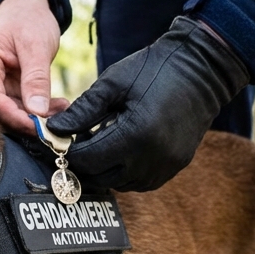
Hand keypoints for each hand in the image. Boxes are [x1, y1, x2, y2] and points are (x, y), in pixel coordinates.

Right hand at [0, 0, 69, 134]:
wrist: (26, 7)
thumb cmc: (27, 20)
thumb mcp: (36, 46)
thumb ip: (36, 79)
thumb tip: (38, 112)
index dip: (14, 116)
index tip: (39, 127)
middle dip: (25, 119)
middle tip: (54, 124)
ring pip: (7, 112)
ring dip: (34, 116)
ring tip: (61, 110)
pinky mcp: (1, 89)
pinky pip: (16, 106)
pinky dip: (36, 109)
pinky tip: (57, 106)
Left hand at [47, 16, 248, 191]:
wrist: (201, 70)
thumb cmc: (153, 69)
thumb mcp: (113, 83)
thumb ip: (82, 110)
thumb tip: (53, 130)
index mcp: (135, 134)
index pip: (88, 160)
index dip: (69, 152)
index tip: (61, 139)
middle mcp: (153, 158)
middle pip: (101, 177)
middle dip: (84, 162)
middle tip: (76, 141)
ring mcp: (167, 166)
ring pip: (120, 184)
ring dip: (104, 169)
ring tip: (99, 142)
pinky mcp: (175, 167)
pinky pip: (141, 182)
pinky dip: (125, 172)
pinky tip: (120, 149)